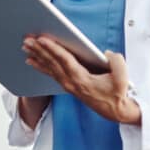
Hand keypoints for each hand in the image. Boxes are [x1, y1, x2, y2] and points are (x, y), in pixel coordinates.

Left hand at [22, 34, 140, 124]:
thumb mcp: (123, 78)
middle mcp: (71, 83)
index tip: (42, 39)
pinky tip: (31, 60)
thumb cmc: (117, 93)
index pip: (65, 61)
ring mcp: (68, 85)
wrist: (115, 111)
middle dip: (39, 50)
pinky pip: (51, 73)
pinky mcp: (68, 85)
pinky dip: (40, 65)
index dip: (53, 49)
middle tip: (27, 39)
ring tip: (25, 46)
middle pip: (52, 63)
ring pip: (49, 67)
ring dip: (37, 55)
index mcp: (82, 80)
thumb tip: (107, 53)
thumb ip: (117, 63)